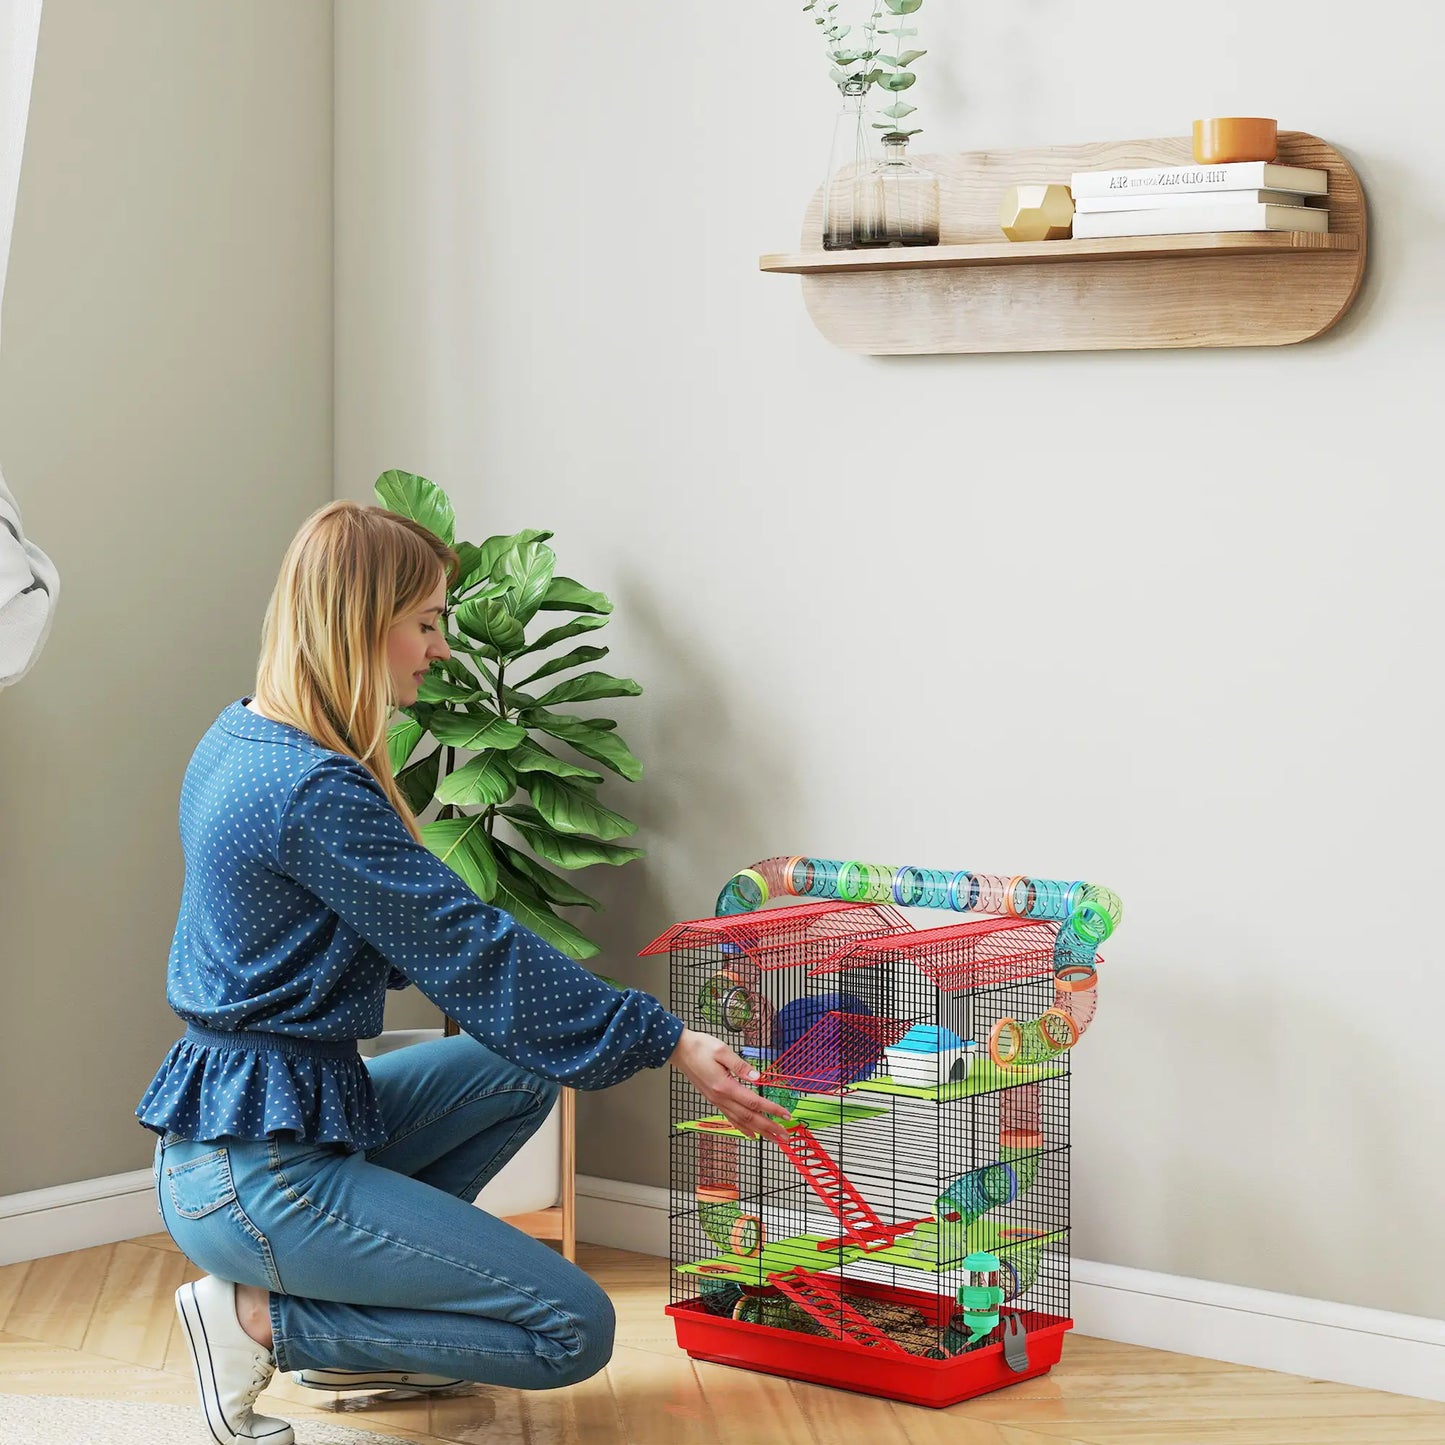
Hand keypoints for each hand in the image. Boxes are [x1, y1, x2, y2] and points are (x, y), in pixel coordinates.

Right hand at [669, 1028, 791, 1142]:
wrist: (680, 1050)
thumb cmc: (700, 1047)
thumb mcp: (722, 1050)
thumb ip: (740, 1065)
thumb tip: (757, 1077)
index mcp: (724, 1086)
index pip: (753, 1102)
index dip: (771, 1110)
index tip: (786, 1115)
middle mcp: (720, 1098)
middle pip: (749, 1118)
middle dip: (769, 1128)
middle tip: (785, 1136)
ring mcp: (716, 1101)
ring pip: (741, 1122)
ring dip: (760, 1131)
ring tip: (774, 1138)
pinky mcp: (714, 1100)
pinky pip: (731, 1119)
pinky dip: (743, 1129)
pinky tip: (752, 1134)